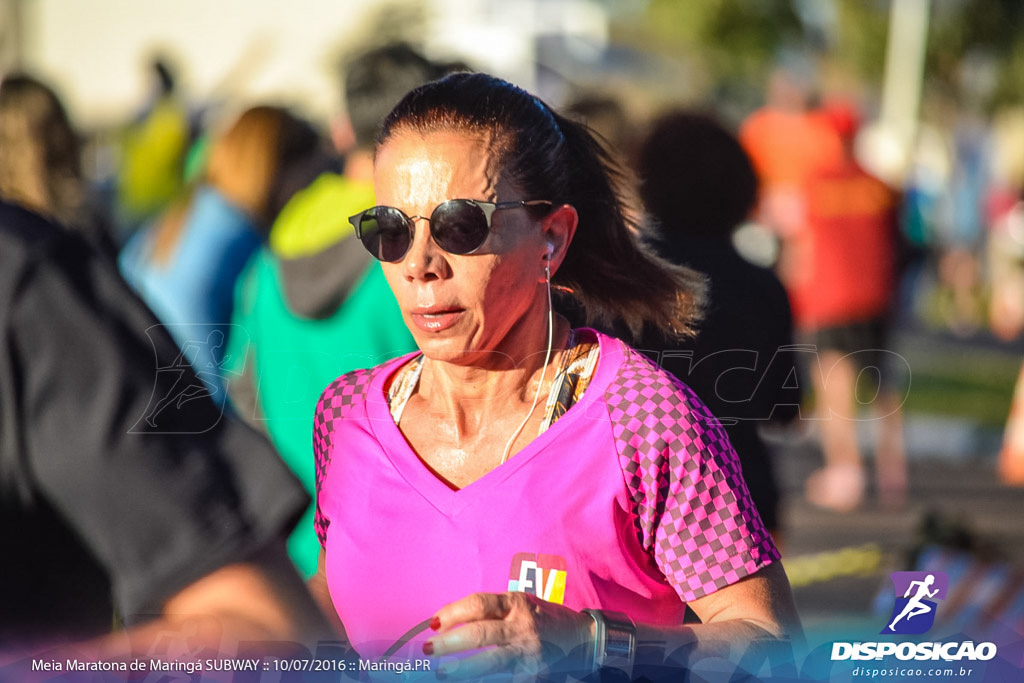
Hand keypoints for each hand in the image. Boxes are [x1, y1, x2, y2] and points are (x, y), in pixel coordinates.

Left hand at [424, 592, 593, 678]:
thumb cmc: (543, 618)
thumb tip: (448, 622)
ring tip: (441, 672)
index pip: (479, 604)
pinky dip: (488, 681)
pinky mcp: (534, 674)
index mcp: (517, 603)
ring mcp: (529, 652)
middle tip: (429, 649)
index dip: (453, 612)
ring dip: (463, 668)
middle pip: (481, 632)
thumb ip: (490, 611)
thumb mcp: (520, 604)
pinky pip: (507, 678)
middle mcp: (523, 626)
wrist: (582, 637)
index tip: (434, 623)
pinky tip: (469, 682)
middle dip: (450, 642)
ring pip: (491, 662)